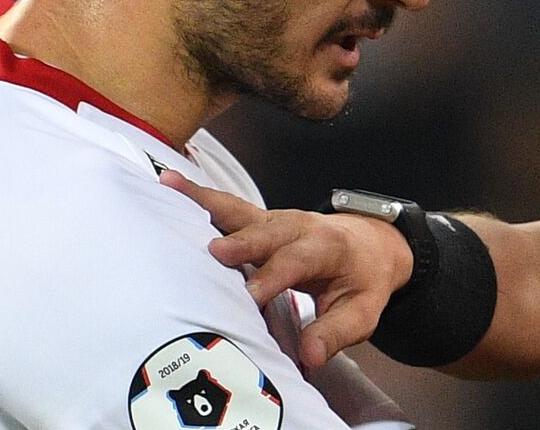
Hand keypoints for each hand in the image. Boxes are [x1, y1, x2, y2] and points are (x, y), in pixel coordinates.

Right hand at [160, 172, 413, 369]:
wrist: (371, 245)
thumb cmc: (363, 280)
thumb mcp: (363, 312)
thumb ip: (336, 332)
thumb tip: (309, 356)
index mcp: (326, 246)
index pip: (297, 261)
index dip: (273, 278)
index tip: (249, 299)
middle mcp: (297, 225)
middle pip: (266, 232)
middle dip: (240, 242)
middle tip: (212, 253)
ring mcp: (274, 219)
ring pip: (238, 210)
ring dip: (205, 203)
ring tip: (170, 190)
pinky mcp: (257, 221)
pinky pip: (226, 207)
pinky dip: (197, 197)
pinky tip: (168, 184)